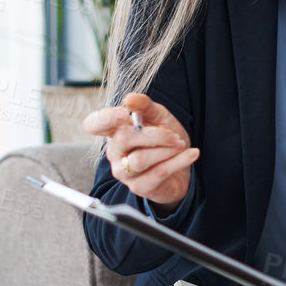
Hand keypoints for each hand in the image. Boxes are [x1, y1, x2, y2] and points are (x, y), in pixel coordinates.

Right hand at [83, 92, 198, 208]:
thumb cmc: (165, 139)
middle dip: (154, 135)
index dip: (106, 118)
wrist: (181, 166)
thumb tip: (129, 98)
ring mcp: (123, 171)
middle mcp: (114, 152)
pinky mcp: (139, 187)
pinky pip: (158, 173)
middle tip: (174, 136)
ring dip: (166, 150)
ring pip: (140, 159)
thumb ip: (145, 106)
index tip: (126, 114)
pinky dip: (178, 161)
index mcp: (114, 131)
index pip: (94, 123)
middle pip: (123, 139)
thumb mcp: (159, 117)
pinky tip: (192, 153)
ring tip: (180, 145)